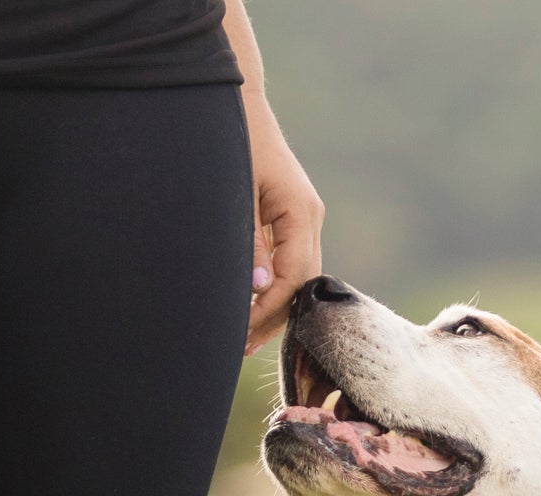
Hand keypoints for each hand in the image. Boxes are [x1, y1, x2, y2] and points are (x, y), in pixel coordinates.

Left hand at [243, 96, 322, 355]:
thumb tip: (260, 290)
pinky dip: (273, 289)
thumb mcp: (234, 194)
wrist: (235, 102)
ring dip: (274, 308)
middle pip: (302, 285)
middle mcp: (310, 218)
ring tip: (244, 338)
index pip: (294, 278)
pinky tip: (251, 308)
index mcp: (301, 212)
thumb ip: (248, 244)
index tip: (240, 334)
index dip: (268, 311)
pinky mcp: (291, 220)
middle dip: (273, 318)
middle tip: (240, 347)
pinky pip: (290, 264)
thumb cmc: (231, 141)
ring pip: (298, 278)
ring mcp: (304, 219)